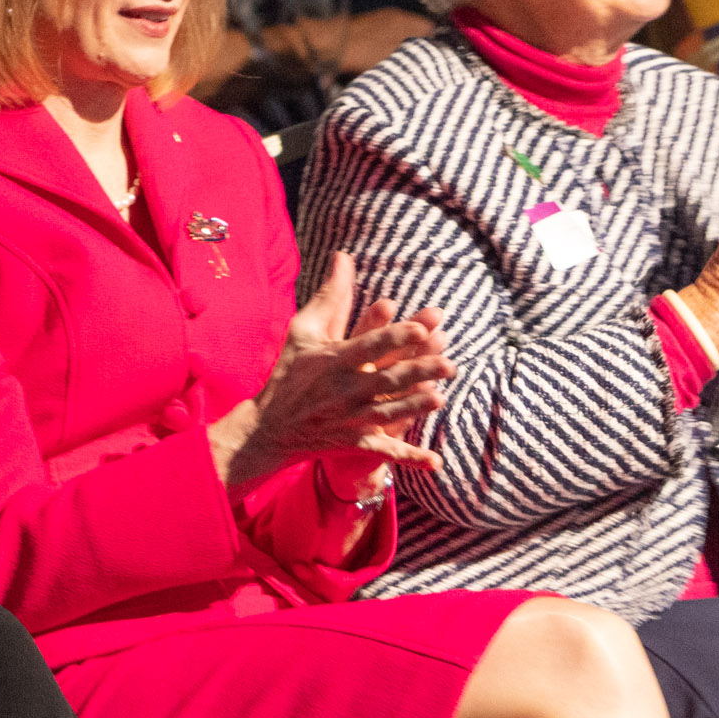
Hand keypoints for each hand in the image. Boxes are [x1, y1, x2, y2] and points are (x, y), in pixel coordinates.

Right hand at [222, 251, 450, 498]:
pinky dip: (410, 458)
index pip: (369, 345)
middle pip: (386, 379)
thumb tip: (344, 256)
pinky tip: (436, 461)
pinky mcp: (354, 442)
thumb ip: (331, 295)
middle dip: (418, 372)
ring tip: (440, 397)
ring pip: (389, 413)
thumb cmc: (290, 371)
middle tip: (449, 364)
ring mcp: (349, 419)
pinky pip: (384, 452)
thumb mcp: (304, 330)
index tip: (422, 327)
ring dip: (415, 407)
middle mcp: (343, 390)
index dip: (395, 336)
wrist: (269, 426)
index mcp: (333, 360)